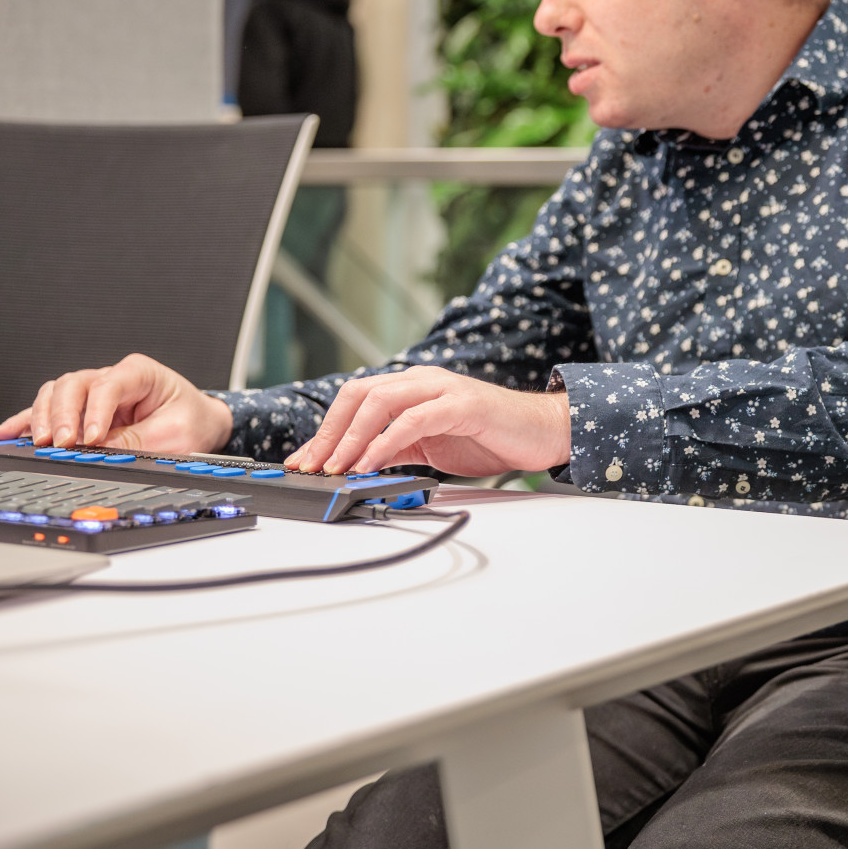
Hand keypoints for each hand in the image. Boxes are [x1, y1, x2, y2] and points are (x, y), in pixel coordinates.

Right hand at [0, 354, 233, 453]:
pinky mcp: (82, 409)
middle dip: (63, 414)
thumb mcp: (174, 434)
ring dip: (44, 417)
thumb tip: (100, 451)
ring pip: (56, 393)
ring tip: (40, 441)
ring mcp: (93, 391)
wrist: (199, 422)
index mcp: (139, 373)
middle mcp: (112, 376)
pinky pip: (49, 410)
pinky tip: (8, 432)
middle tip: (60, 442)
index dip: (96, 412)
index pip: (109, 385)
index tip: (92, 438)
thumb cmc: (191, 420)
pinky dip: (28, 420)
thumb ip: (137, 441)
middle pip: (74, 385)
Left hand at [287, 366, 571, 477]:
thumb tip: (354, 468)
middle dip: (329, 432)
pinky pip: (412, 420)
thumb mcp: (431, 447)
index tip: (304, 461)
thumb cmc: (492, 437)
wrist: (543, 433)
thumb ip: (395, 450)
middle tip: (313, 466)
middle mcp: (423, 380)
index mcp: (413, 387)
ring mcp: (442, 389)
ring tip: (336, 467)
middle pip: (359, 393)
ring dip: (351, 438)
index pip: (356, 399)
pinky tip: (370, 463)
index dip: (325, 430)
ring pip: (380, 401)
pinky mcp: (462, 405)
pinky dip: (385, 442)